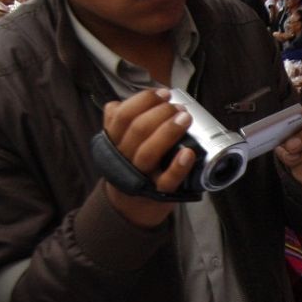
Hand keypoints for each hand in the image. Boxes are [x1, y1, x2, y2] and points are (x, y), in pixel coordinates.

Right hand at [100, 88, 197, 227]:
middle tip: (177, 107)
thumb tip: (118, 103)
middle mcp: (124, 158)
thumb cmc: (130, 168)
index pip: (122, 116)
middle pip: (137, 130)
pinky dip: (178, 166)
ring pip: (148, 152)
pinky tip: (188, 153)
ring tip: (185, 118)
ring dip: (168, 132)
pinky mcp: (158, 193)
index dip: (143, 101)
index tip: (163, 94)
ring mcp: (140, 176)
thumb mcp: (117, 145)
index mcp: (113, 143)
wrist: (130, 207)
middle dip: (160, 112)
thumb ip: (116, 124)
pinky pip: (167, 180)